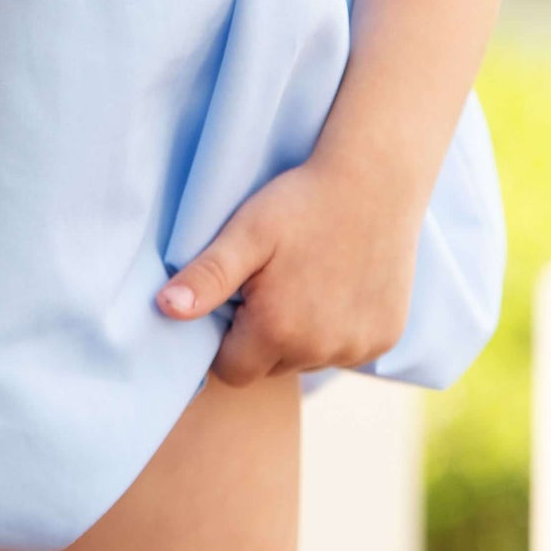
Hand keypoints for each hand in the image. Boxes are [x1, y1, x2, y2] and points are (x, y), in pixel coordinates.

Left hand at [154, 154, 419, 384]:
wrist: (374, 179)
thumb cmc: (302, 201)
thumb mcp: (246, 232)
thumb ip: (207, 277)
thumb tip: (163, 309)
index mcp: (279, 330)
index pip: (232, 371)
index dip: (225, 339)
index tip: (237, 299)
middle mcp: (320, 351)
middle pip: (271, 366)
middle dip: (263, 336)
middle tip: (270, 282)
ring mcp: (358, 348)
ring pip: (309, 359)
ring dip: (301, 335)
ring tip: (306, 279)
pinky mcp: (386, 338)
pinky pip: (347, 350)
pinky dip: (337, 329)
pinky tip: (338, 284)